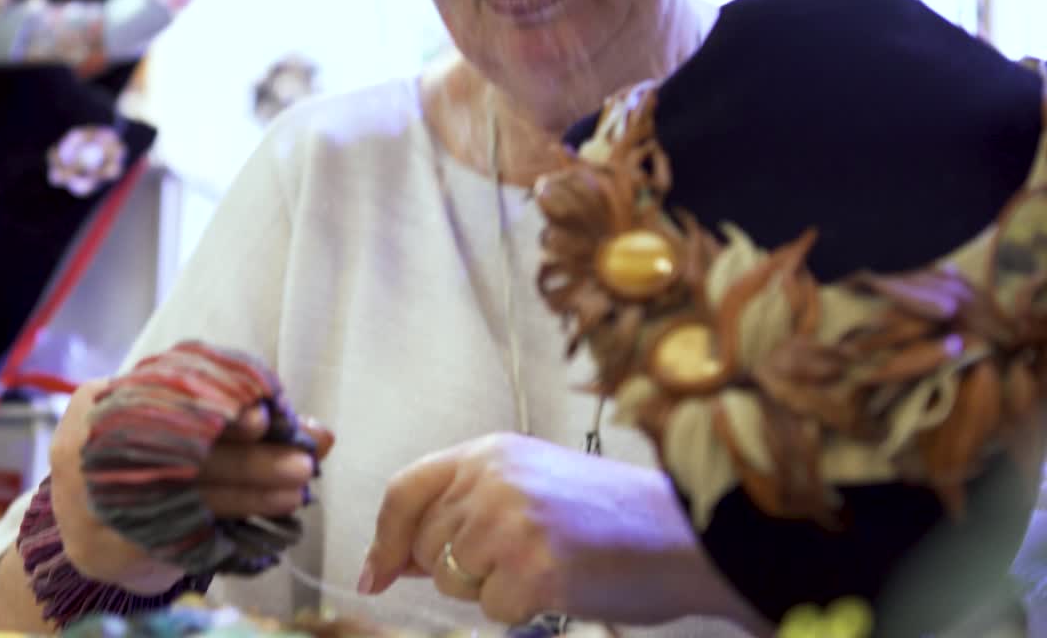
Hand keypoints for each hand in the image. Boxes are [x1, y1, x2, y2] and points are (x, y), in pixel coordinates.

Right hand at [50, 380, 333, 593]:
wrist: (91, 526)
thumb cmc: (151, 460)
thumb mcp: (186, 427)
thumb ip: (251, 422)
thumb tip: (323, 434)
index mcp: (105, 398)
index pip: (168, 391)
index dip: (218, 402)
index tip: (262, 416)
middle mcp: (93, 444)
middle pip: (182, 448)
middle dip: (249, 457)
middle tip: (303, 463)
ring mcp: (95, 496)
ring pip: (184, 495)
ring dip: (248, 495)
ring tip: (296, 493)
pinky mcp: (108, 543)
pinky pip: (175, 535)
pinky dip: (226, 529)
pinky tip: (264, 525)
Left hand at [358, 433, 755, 627]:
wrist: (687, 534)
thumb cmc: (612, 515)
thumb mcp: (531, 485)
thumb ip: (465, 508)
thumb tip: (392, 560)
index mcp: (490, 452)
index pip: (405, 491)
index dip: (385, 538)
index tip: (374, 575)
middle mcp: (492, 481)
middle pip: (426, 545)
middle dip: (456, 567)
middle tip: (517, 559)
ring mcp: (510, 525)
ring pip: (452, 581)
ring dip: (490, 589)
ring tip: (546, 565)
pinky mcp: (532, 572)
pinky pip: (491, 611)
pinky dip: (521, 611)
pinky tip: (562, 585)